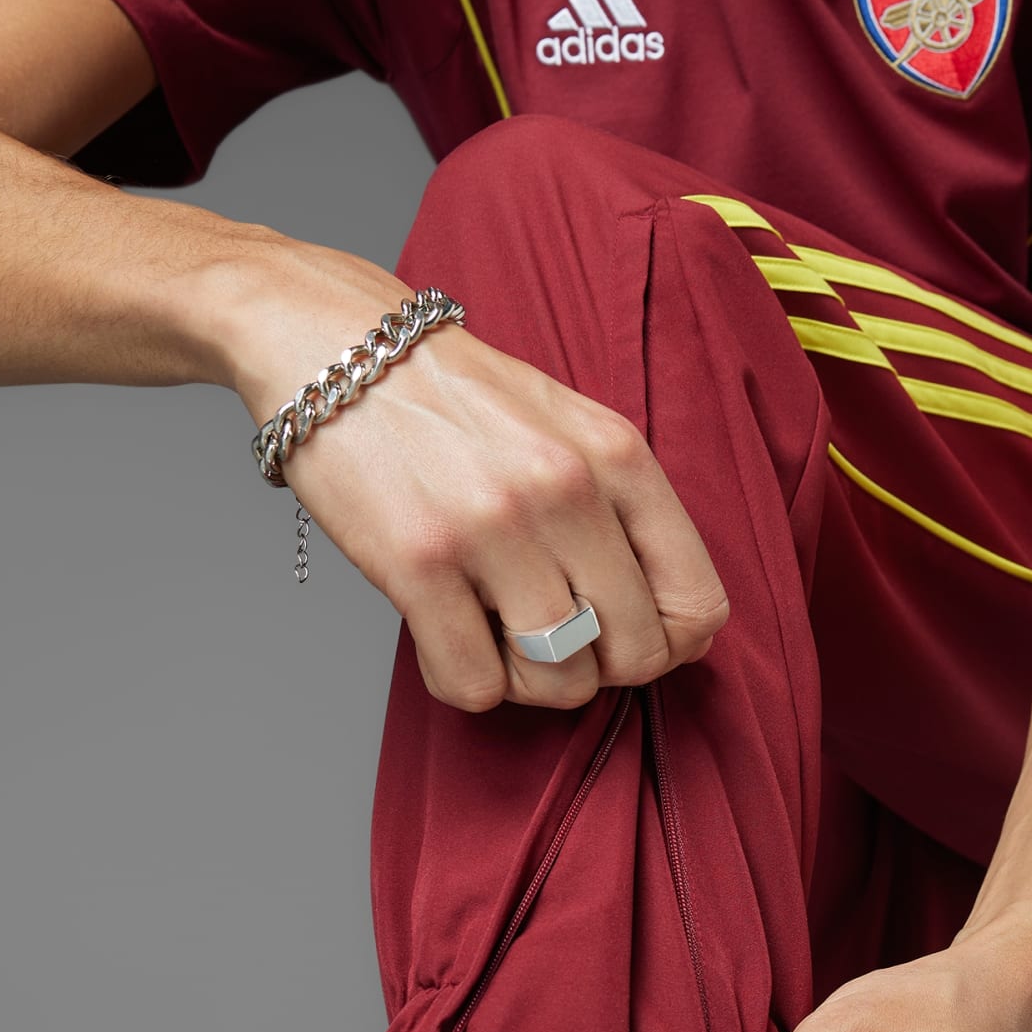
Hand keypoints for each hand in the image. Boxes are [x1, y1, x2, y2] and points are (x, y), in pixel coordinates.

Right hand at [228, 250, 728, 713]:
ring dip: (530, 680)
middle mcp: (565, 489)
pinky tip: (448, 637)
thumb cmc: (456, 399)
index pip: (698, 602)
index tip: (629, 638)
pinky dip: (465, 679)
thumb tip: (677, 626)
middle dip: (599, 667)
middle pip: (636, 655)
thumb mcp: (569, 427)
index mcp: (617, 456)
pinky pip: (475, 684)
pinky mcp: (418, 563)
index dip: (671, 644)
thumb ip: (625, 512)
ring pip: (560, 681)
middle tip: (556, 640)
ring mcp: (493, 528)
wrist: (332, 347)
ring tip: (498, 636)